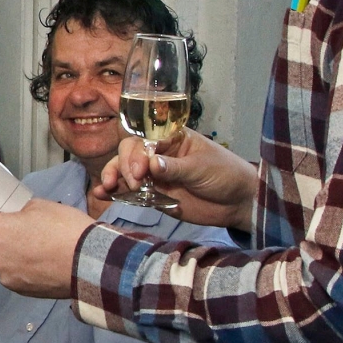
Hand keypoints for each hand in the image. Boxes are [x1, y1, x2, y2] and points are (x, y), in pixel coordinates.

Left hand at [0, 197, 93, 297]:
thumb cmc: (66, 230)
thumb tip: (14, 214)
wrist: (91, 264)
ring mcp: (4, 276)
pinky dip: (11, 262)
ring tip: (17, 238)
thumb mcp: (39, 206)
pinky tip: (29, 255)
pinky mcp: (18, 289)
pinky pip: (6, 271)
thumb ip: (17, 210)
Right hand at [99, 127, 256, 230]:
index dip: (137, 153)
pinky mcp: (154, 195)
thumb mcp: (202, 167)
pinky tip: (103, 194)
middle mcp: (159, 155)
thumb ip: (176, 167)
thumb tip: (151, 164)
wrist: (238, 203)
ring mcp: (155, 175)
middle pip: (129, 153)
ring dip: (114, 177)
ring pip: (125, 171)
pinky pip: (131, 192)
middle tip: (135, 183)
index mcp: (172, 139)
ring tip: (108, 188)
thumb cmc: (225, 174)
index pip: (144, 139)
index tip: (141, 171)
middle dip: (125, 166)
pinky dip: (116, 193)